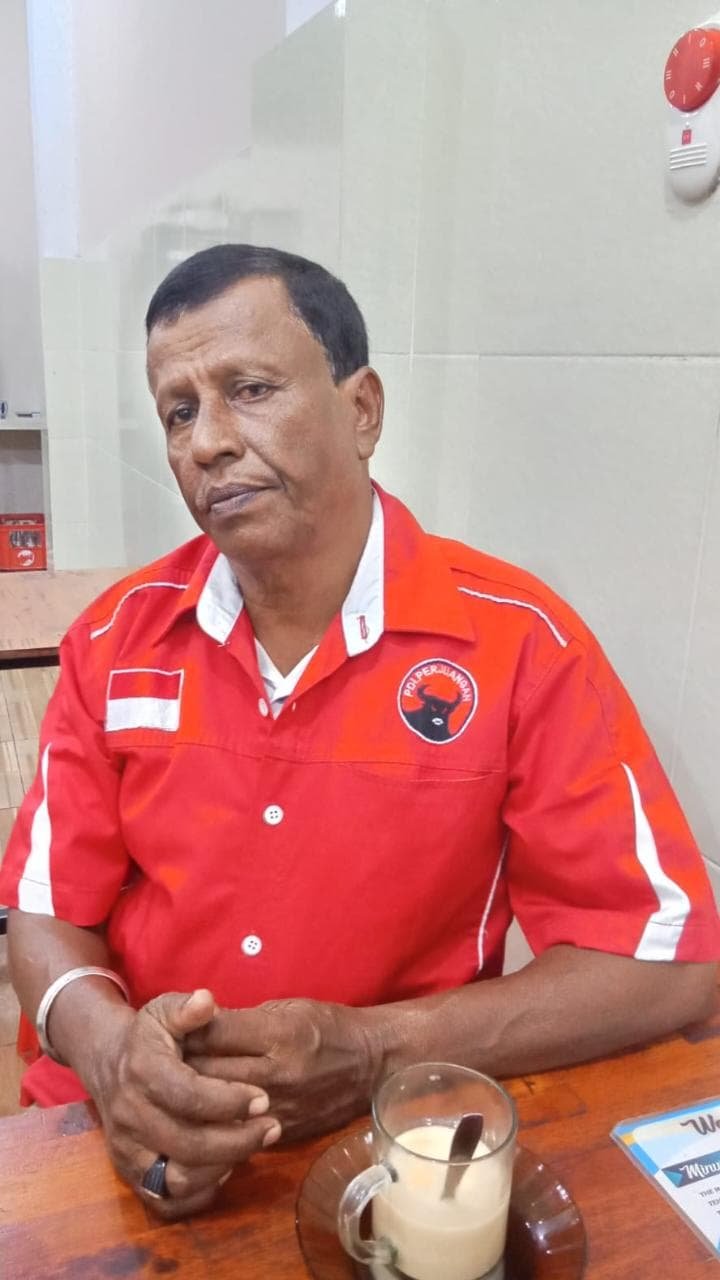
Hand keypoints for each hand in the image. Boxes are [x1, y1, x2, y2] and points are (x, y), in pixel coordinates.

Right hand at [88, 988, 281, 1218]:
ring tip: (254, 1145)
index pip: (188, 1095)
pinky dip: (199, 1193)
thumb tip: (206, 1001)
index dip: (229, 1100)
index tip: (263, 1097)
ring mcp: (127, 1149)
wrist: (109, 1063)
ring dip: (222, 1166)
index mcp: (141, 1071)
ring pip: (177, 1179)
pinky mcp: (130, 1173)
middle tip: (272, 1127)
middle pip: (187, 1143)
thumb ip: (188, 1008)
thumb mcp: (165, 1010)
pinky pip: (165, 1201)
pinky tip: (226, 1168)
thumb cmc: (149, 1035)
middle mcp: (129, 1115)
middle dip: (237, 1139)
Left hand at [185, 998, 378, 1142]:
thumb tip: (193, 1029)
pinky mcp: (279, 1136)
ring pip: (211, 1112)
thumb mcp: (287, 1008)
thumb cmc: (328, 1027)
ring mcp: (277, 1110)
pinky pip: (230, 1135)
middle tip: (156, 1060)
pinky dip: (207, 1127)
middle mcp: (276, 1075)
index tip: (166, 1028)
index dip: (183, 1029)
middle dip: (174, 1066)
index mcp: (279, 1034)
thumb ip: (240, 1022)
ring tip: (168, 1091)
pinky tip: (192, 1118)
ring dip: (185, 1101)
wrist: (372, 1066)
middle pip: (205, 1074)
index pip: (212, 1032)